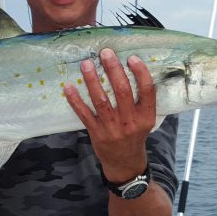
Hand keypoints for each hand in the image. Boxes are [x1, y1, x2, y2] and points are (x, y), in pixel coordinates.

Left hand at [64, 48, 156, 182]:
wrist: (125, 163)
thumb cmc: (135, 135)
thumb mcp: (146, 120)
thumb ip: (142, 101)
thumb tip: (131, 70)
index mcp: (146, 117)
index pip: (147, 91)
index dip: (140, 73)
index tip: (131, 58)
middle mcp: (130, 122)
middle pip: (122, 91)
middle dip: (113, 69)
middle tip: (105, 52)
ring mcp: (112, 128)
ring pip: (101, 100)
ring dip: (92, 80)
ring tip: (86, 64)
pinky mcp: (96, 133)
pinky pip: (84, 114)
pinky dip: (75, 100)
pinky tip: (69, 87)